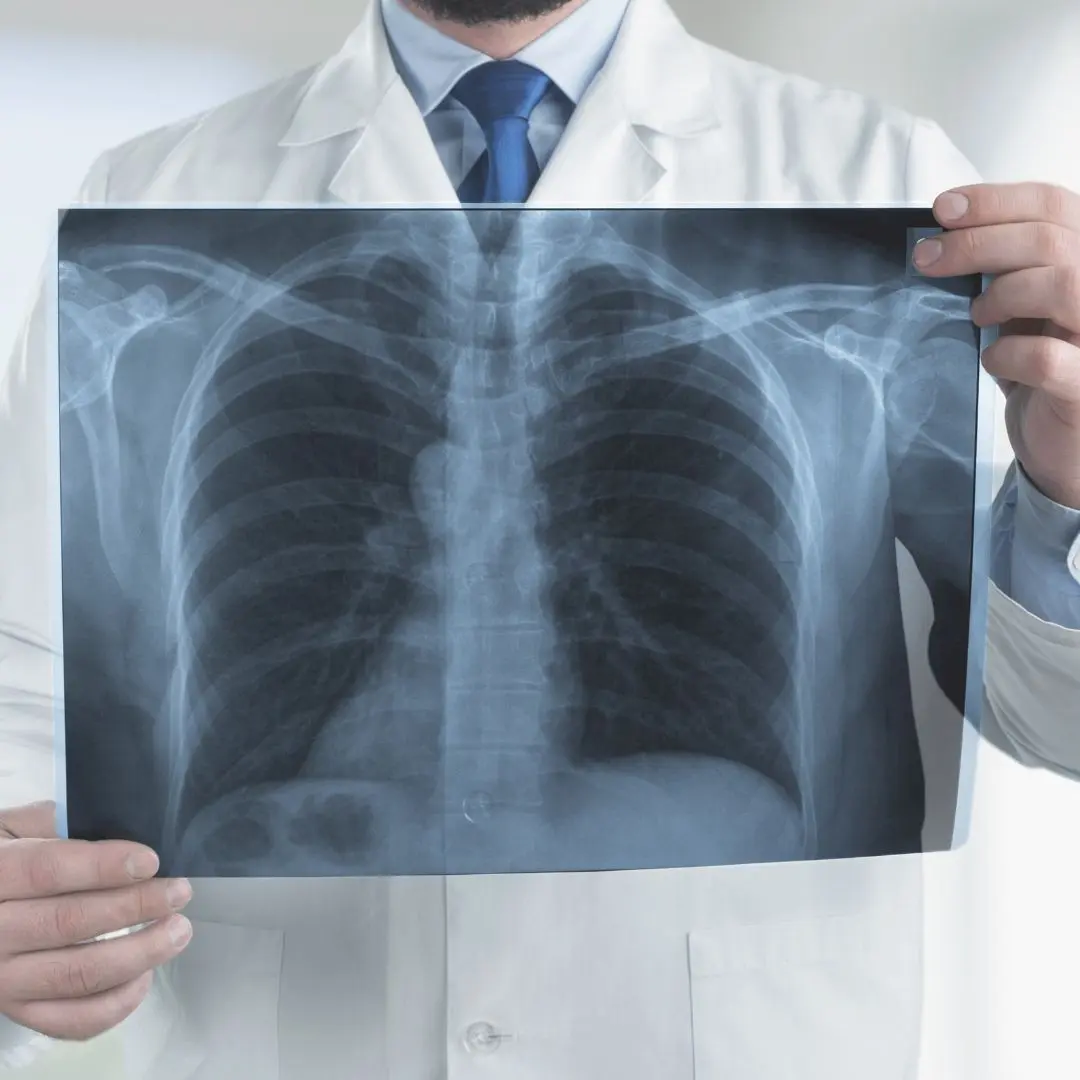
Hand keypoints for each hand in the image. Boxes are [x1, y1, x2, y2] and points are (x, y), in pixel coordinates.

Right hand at [0, 801, 192, 1040]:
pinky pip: (71, 1020)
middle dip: (134, 907)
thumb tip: (110, 822)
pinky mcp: (18, 1012)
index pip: (47, 870)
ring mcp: (2, 979)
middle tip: (178, 892)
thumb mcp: (14, 830)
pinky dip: (115, 1003)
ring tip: (178, 931)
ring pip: (75, 975)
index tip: (150, 861)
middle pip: (68, 923)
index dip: (103, 866)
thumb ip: (52, 824)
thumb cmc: (5, 862)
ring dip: (138, 954)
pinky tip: (145, 975)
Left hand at [913, 182, 1079, 508]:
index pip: (1056, 205)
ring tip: (977, 314)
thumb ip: (1004, 272)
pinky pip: (1046, 356)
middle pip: (1051, 239)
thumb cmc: (1043, 370)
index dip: (996, 200)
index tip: (942, 209)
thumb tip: (943, 239)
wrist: (1066, 449)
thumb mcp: (1022, 310)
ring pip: (1062, 284)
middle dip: (977, 242)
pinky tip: (991, 360)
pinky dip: (1006, 353)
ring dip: (1003, 292)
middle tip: (927, 259)